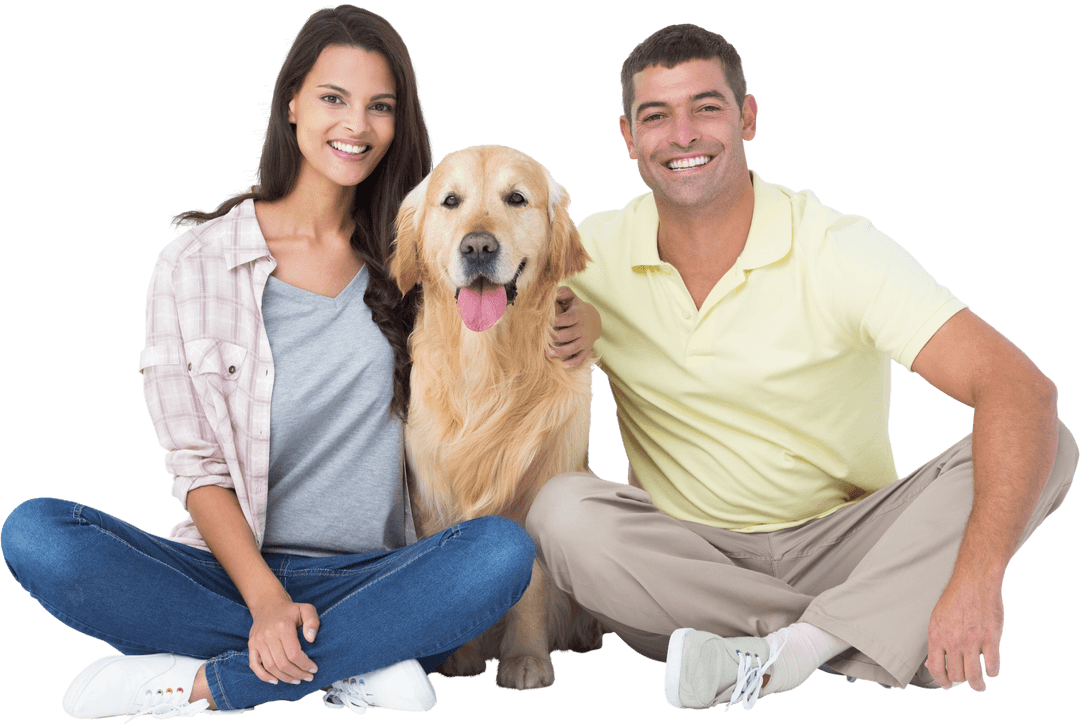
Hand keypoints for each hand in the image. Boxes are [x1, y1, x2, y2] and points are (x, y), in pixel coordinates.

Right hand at [247, 594, 320, 684]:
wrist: (268, 604)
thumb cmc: (290, 610)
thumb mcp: (306, 609)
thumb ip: (312, 622)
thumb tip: (311, 639)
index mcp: (283, 626)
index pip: (294, 653)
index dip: (305, 665)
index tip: (313, 669)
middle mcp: (268, 635)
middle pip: (282, 663)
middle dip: (297, 674)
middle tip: (307, 677)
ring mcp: (258, 641)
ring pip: (270, 667)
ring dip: (285, 678)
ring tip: (297, 680)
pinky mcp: (252, 645)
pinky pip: (254, 665)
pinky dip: (264, 676)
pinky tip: (276, 681)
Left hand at [548, 286, 599, 367]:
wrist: (594, 319)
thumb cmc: (575, 307)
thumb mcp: (571, 297)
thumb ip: (562, 292)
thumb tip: (550, 292)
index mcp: (578, 314)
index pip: (566, 319)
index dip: (555, 322)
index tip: (543, 323)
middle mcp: (583, 328)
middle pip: (568, 335)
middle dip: (554, 338)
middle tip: (541, 340)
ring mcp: (585, 340)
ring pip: (573, 348)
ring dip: (560, 352)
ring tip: (547, 354)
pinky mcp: (586, 349)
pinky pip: (580, 358)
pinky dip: (572, 363)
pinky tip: (562, 365)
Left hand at [925, 573, 1004, 691]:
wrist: (974, 582)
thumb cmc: (956, 599)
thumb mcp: (937, 619)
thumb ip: (937, 641)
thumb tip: (932, 663)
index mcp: (937, 636)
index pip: (936, 669)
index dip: (942, 681)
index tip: (948, 685)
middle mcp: (953, 641)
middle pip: (956, 675)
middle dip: (961, 681)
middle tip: (966, 681)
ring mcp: (972, 642)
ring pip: (974, 676)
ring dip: (978, 685)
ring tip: (980, 685)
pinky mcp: (991, 639)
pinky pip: (992, 666)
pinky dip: (992, 672)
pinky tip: (991, 670)